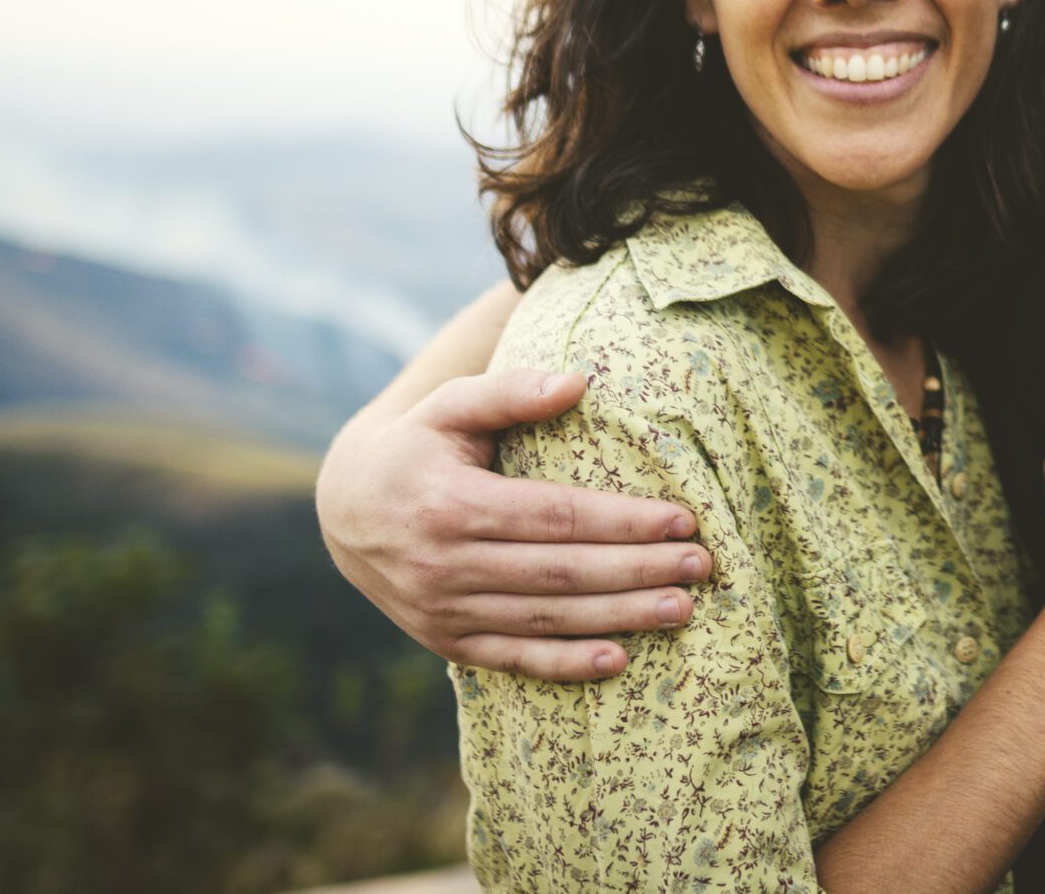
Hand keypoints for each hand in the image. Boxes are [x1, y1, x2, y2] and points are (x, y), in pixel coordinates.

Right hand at [315, 367, 714, 679]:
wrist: (343, 509)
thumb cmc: (417, 445)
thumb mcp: (449, 406)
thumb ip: (510, 391)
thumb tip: (578, 380)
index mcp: (450, 504)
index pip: (557, 517)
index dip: (623, 520)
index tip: (683, 518)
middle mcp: (444, 565)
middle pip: (561, 572)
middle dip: (638, 570)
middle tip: (701, 565)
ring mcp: (442, 610)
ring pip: (547, 618)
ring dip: (620, 616)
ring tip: (683, 607)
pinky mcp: (445, 641)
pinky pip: (513, 658)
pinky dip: (565, 663)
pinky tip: (618, 658)